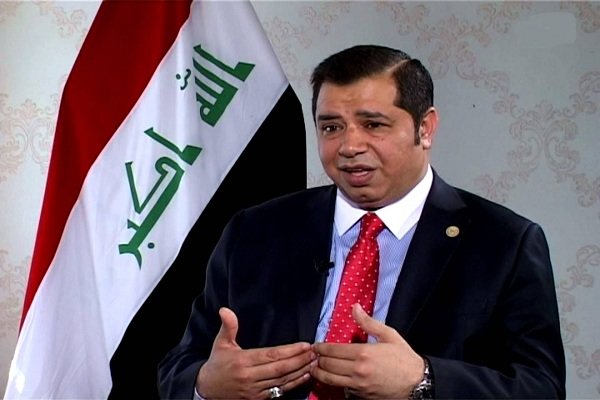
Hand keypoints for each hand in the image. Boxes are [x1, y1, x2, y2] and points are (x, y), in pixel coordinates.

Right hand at [196, 307, 314, 398]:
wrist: (208, 389)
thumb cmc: (217, 364)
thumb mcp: (220, 344)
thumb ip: (228, 327)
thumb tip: (225, 310)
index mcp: (242, 361)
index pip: (271, 355)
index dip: (290, 351)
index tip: (305, 345)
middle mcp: (250, 377)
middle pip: (280, 369)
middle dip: (300, 360)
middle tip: (315, 352)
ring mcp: (255, 390)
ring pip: (282, 381)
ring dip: (300, 371)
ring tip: (314, 362)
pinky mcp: (259, 399)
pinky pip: (280, 391)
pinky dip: (295, 383)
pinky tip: (305, 375)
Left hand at [311, 304, 423, 398]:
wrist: (417, 382)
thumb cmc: (403, 358)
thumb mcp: (388, 335)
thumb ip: (368, 322)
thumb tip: (354, 308)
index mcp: (363, 353)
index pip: (333, 350)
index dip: (320, 348)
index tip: (316, 346)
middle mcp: (358, 370)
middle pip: (328, 365)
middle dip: (317, 360)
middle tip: (313, 356)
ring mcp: (359, 385)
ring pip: (330, 380)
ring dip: (319, 373)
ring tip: (315, 368)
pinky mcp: (361, 396)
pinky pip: (342, 390)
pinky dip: (333, 383)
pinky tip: (331, 378)